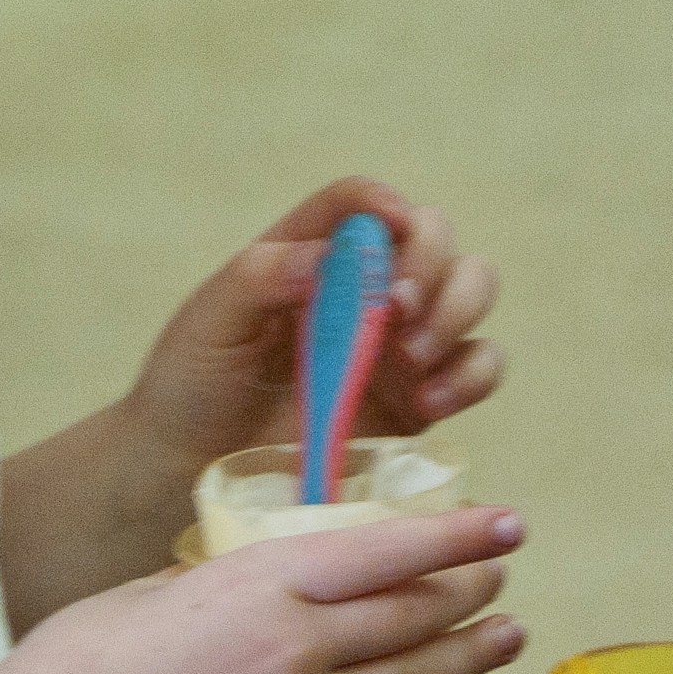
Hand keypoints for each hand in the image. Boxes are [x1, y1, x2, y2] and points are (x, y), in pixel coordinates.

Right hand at [0, 509, 526, 673]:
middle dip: (468, 594)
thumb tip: (269, 584)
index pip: (386, 551)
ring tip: (506, 641)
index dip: (456, 538)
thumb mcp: (161, 585)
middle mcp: (295, 645)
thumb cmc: (84, 656)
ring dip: (466, 661)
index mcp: (263, 581)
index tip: (507, 526)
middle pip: (410, 616)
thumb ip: (231, 583)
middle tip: (502, 581)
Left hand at [121, 178, 505, 474]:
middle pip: (433, 234)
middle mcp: (365, 287)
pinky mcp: (421, 397)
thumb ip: (257, 278)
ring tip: (412, 355)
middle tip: (396, 307)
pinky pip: (479, 367)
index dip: (382, 202)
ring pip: (473, 288)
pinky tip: (432, 400)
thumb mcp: (207, 323)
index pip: (359, 204)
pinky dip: (472, 374)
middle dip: (431, 259)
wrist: (194, 470)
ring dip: (458, 309)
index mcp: (311, 253)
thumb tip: (323, 257)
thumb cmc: (193, 385)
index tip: (392, 226)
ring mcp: (399, 341)